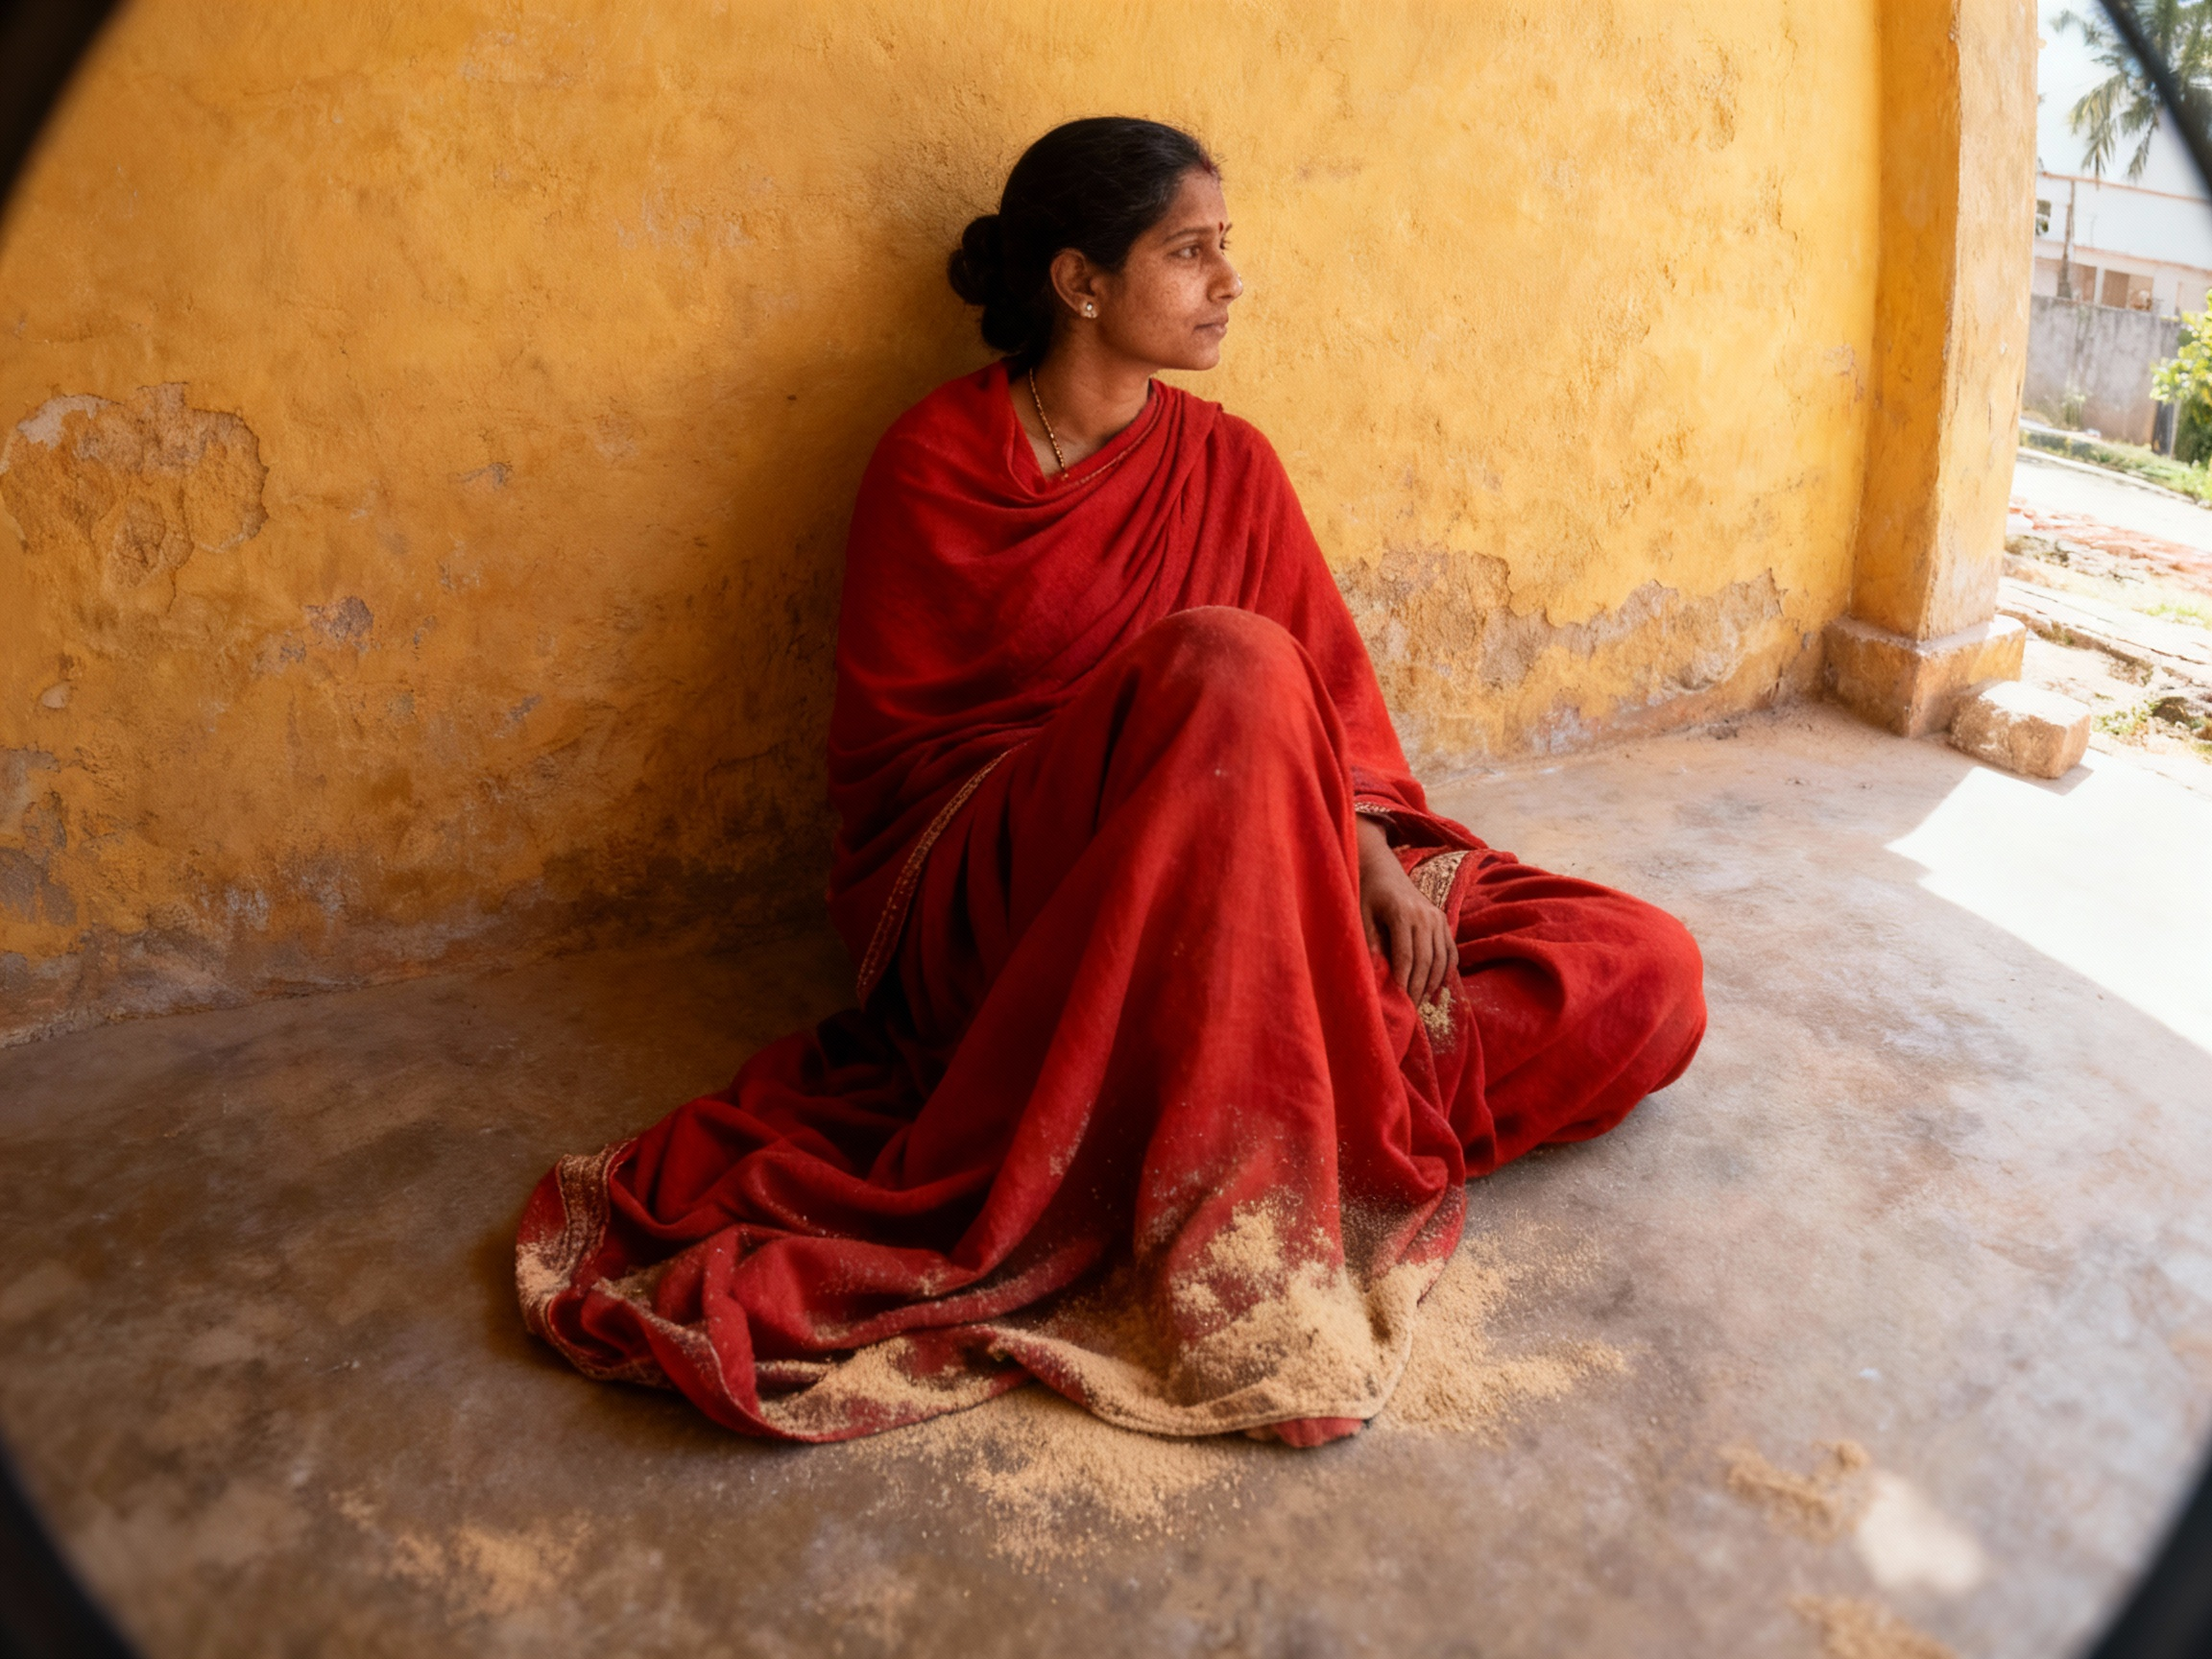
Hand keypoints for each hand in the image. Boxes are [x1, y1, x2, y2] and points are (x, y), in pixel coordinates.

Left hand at [1355, 817, 1453, 1006]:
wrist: (1383, 870)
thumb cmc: (1368, 894)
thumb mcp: (1361, 914)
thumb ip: (1370, 940)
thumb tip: (1378, 971)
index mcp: (1402, 913)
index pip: (1406, 955)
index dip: (1404, 980)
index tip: (1400, 1001)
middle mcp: (1425, 915)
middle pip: (1426, 960)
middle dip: (1418, 987)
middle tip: (1411, 1009)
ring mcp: (1437, 917)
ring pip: (1441, 958)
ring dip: (1433, 983)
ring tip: (1422, 1002)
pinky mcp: (1443, 920)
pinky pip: (1450, 950)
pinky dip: (1446, 970)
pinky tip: (1437, 987)